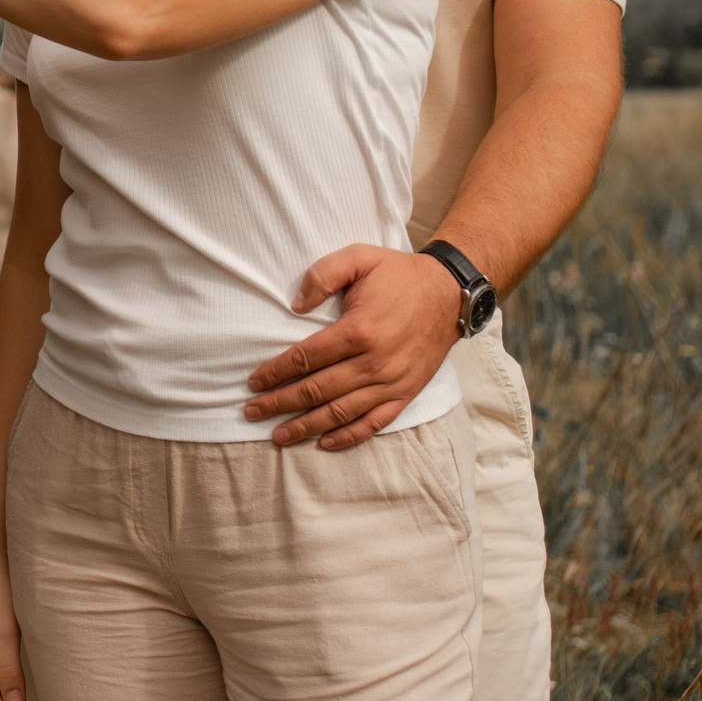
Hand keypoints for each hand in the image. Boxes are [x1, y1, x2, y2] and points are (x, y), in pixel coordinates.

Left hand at [243, 244, 461, 449]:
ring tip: (278, 435)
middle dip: (280, 403)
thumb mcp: (359, 258)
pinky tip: (325, 442)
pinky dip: (349, 436)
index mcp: (358, 331)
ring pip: (341, 412)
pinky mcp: (406, 392)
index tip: (253, 382)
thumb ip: (322, 275)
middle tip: (251, 412)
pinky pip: (375, 422)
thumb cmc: (399, 275)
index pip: (305, 359)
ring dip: (307, 426)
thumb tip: (295, 305)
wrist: (450, 293)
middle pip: (317, 390)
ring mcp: (391, 382)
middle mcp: (374, 363)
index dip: (275, 372)